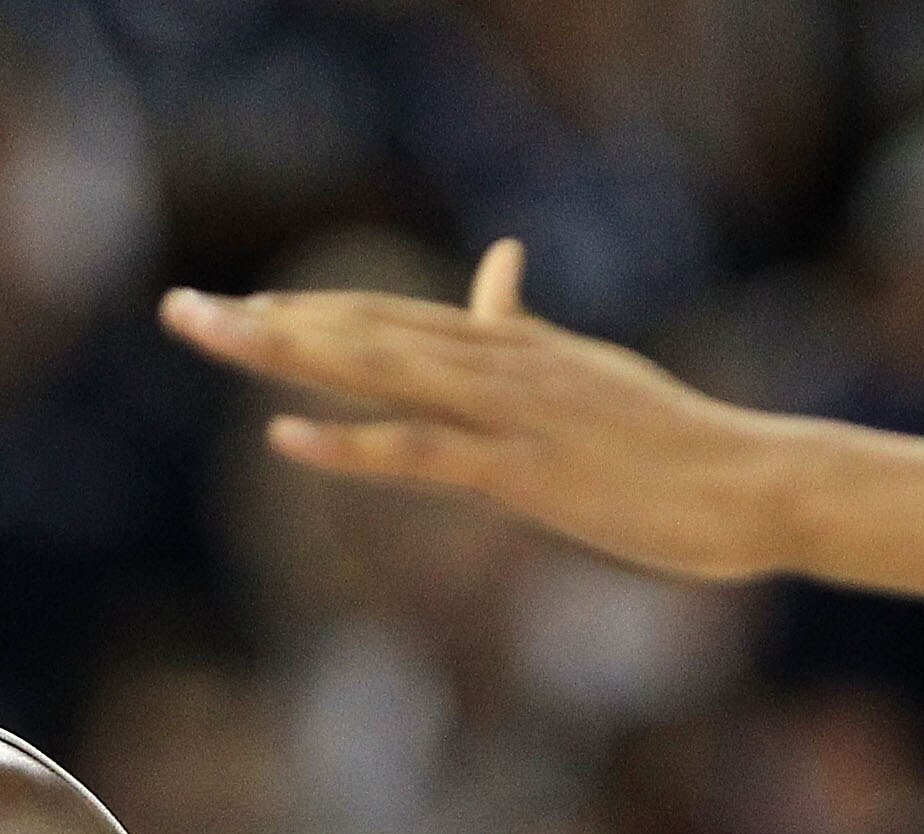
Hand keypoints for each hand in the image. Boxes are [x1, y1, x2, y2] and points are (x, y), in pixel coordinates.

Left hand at [161, 240, 791, 581]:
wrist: (743, 482)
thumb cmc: (659, 438)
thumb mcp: (578, 369)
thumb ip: (521, 324)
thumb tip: (498, 261)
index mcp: (502, 348)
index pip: (383, 318)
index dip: (305, 311)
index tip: (234, 307)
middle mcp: (493, 365)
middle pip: (359, 332)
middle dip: (265, 322)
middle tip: (181, 309)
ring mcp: (505, 414)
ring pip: (378, 372)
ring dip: (288, 355)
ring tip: (216, 338)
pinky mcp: (520, 472)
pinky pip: (420, 454)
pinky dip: (350, 445)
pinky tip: (283, 437)